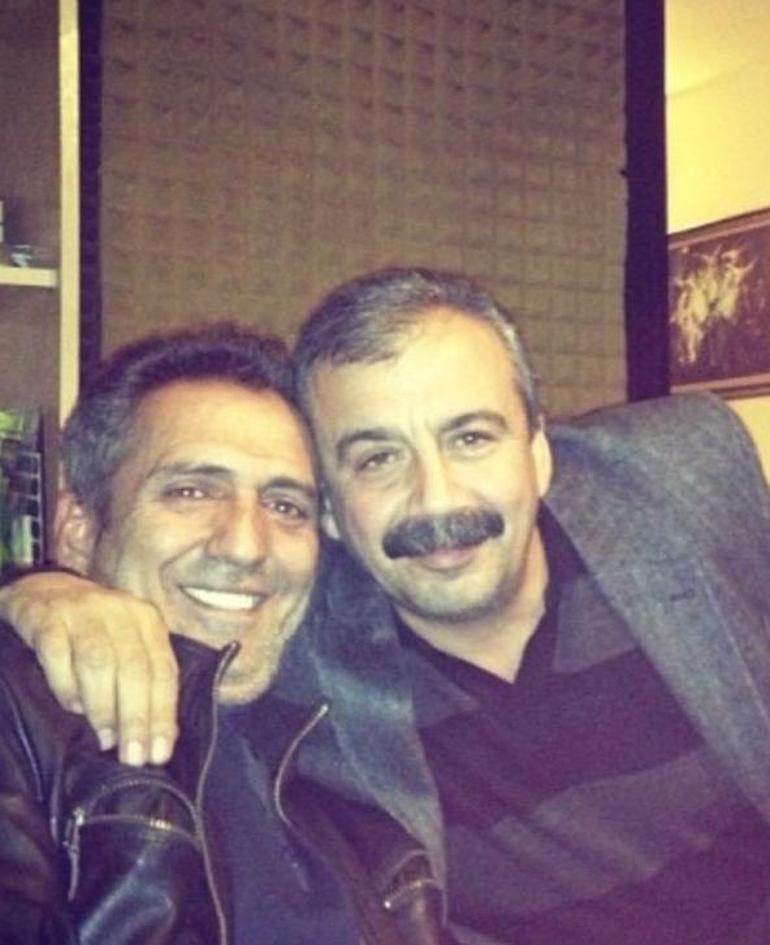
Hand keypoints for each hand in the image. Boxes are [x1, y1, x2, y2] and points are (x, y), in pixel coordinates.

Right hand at [0, 571, 177, 765]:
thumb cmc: (95, 628)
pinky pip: (58, 656)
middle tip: (133, 757)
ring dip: (104, 707)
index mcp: (147, 620)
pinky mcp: (48, 618)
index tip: (160, 752)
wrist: (44, 588)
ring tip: (106, 739)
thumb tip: (160, 737)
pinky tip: (73, 709)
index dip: (163, 714)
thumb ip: (144, 679)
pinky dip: (66, 687)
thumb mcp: (127, 643)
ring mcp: (83, 612)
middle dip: (136, 718)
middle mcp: (120, 612)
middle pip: (134, 669)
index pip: (163, 670)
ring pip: (99, 663)